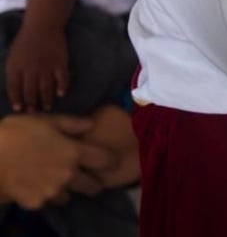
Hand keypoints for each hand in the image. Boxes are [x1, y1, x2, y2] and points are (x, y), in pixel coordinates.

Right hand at [0, 113, 115, 208]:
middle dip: (93, 183)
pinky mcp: (36, 203)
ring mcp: (51, 191)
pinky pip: (47, 202)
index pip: (104, 160)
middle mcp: (67, 174)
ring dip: (67, 190)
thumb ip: (72, 123)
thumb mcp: (47, 120)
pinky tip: (38, 186)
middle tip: (90, 179)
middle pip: (91, 185)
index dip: (110, 161)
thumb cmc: (18, 132)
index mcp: (74, 152)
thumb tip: (91, 123)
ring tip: (58, 182)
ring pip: (69, 196)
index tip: (112, 162)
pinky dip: (45, 196)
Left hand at [5, 24, 68, 111]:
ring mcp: (46, 66)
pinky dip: (62, 87)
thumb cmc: (25, 41)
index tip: (19, 109)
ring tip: (47, 107)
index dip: (16, 100)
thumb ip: (13, 73)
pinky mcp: (60, 62)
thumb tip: (15, 90)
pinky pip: (62, 78)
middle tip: (34, 112)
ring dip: (46, 99)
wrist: (43, 25)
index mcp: (16, 67)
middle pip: (30, 91)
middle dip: (32, 104)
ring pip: (46, 88)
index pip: (14, 89)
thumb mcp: (12, 57)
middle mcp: (31, 69)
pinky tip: (62, 94)